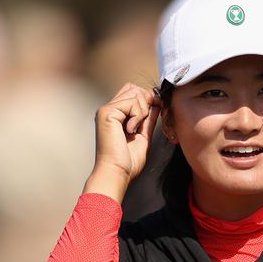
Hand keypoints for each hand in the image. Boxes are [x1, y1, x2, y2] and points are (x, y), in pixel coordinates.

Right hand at [84, 83, 160, 202]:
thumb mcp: (143, 136)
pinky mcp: (107, 112)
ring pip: (134, 93)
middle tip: (145, 122)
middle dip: (147, 101)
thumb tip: (156, 103)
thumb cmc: (127, 161)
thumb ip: (148, 119)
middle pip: (133, 88)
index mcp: (115, 115)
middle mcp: (108, 110)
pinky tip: (130, 131)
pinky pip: (132, 102)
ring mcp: (106, 110)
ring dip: (142, 110)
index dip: (146, 98)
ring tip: (135, 129)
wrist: (117, 173)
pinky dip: (138, 116)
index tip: (156, 109)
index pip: (132, 92)